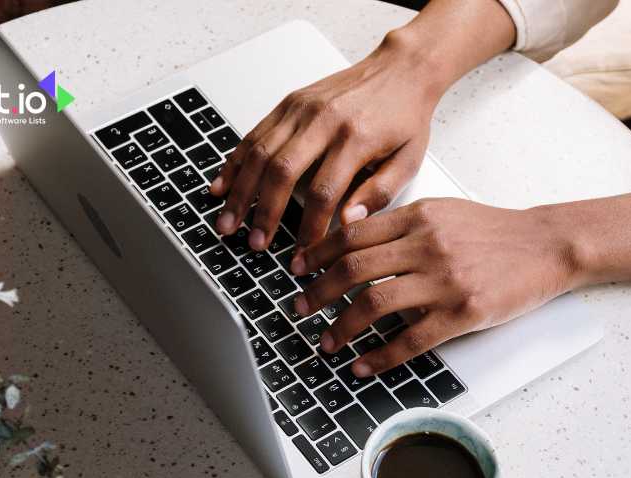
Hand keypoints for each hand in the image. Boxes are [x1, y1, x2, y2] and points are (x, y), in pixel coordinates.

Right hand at [209, 33, 442, 250]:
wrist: (401, 69)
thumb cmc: (405, 116)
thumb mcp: (408, 160)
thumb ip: (380, 194)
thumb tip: (348, 224)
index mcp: (355, 138)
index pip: (324, 193)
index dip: (309, 229)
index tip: (303, 255)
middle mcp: (324, 120)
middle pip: (282, 172)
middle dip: (263, 213)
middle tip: (255, 244)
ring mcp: (302, 109)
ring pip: (260, 153)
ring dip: (240, 192)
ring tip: (228, 223)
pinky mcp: (289, 102)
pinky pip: (254, 134)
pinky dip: (234, 162)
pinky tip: (222, 186)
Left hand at [290, 182, 630, 376]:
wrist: (547, 245)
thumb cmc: (494, 232)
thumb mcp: (443, 212)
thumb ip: (400, 222)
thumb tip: (351, 232)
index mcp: (418, 217)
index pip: (352, 234)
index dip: (317, 253)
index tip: (297, 269)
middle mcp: (427, 245)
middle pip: (353, 269)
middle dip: (317, 292)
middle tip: (299, 308)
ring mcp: (445, 280)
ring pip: (375, 304)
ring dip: (342, 327)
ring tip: (326, 342)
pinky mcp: (463, 312)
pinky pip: (410, 339)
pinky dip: (380, 356)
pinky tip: (363, 365)